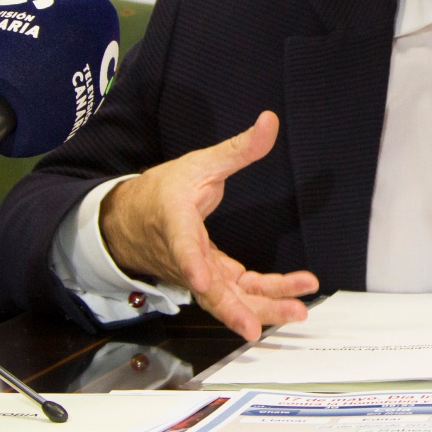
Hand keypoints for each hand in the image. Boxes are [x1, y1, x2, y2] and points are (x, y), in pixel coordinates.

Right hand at [98, 110, 318, 339]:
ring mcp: (196, 273)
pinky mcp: (209, 279)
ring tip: (298, 309)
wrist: (132, 219)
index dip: (191, 264)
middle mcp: (184, 257)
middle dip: (246, 306)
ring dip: (264, 306)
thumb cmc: (164, 191)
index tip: (201, 279)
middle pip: (213, 290)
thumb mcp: (200, 163)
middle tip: (283, 311)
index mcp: (174, 223)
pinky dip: (263, 297)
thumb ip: (239, 148)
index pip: (182, 246)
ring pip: (228, 298)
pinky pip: (236, 293)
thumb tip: (271, 121)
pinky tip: (294, 295)